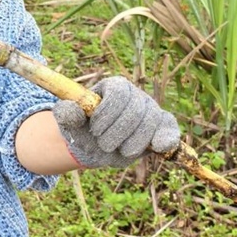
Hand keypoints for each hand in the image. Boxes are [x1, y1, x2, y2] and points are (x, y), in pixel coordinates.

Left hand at [52, 76, 180, 168]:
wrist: (96, 146)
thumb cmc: (83, 129)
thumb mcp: (69, 121)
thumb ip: (66, 113)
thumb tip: (71, 108)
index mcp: (114, 86)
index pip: (119, 93)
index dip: (108, 113)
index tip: (96, 130)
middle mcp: (136, 95)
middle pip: (135, 109)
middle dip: (118, 131)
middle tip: (104, 144)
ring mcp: (151, 110)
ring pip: (150, 122)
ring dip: (133, 142)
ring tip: (118, 150)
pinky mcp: (161, 126)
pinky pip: (169, 127)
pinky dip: (166, 137)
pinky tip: (157, 146)